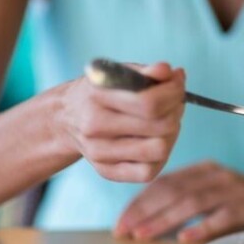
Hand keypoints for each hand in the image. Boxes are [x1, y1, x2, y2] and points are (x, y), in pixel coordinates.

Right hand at [55, 62, 184, 182]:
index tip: (178, 82)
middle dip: (176, 111)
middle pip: (160, 127)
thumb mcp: (118, 73)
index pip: (149, 103)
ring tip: (164, 122)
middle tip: (174, 103)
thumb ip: (144, 71)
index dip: (174, 93)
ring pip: (159, 150)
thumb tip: (168, 71)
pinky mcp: (107, 172)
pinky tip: (154, 141)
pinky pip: (148, 172)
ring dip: (171, 134)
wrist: (65, 119)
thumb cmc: (101, 93)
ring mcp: (99, 153)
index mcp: (97, 97)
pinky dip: (159, 156)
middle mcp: (94, 127)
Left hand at [114, 161, 243, 242]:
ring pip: (191, 202)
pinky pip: (221, 217)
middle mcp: (216, 175)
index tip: (121, 222)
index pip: (164, 182)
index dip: (140, 201)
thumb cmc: (242, 205)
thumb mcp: (213, 195)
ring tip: (143, 236)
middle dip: (144, 211)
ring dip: (164, 219)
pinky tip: (184, 238)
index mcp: (204, 170)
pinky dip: (201, 227)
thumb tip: (145, 221)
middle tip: (123, 230)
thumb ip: (185, 200)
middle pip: (173, 190)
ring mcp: (232, 190)